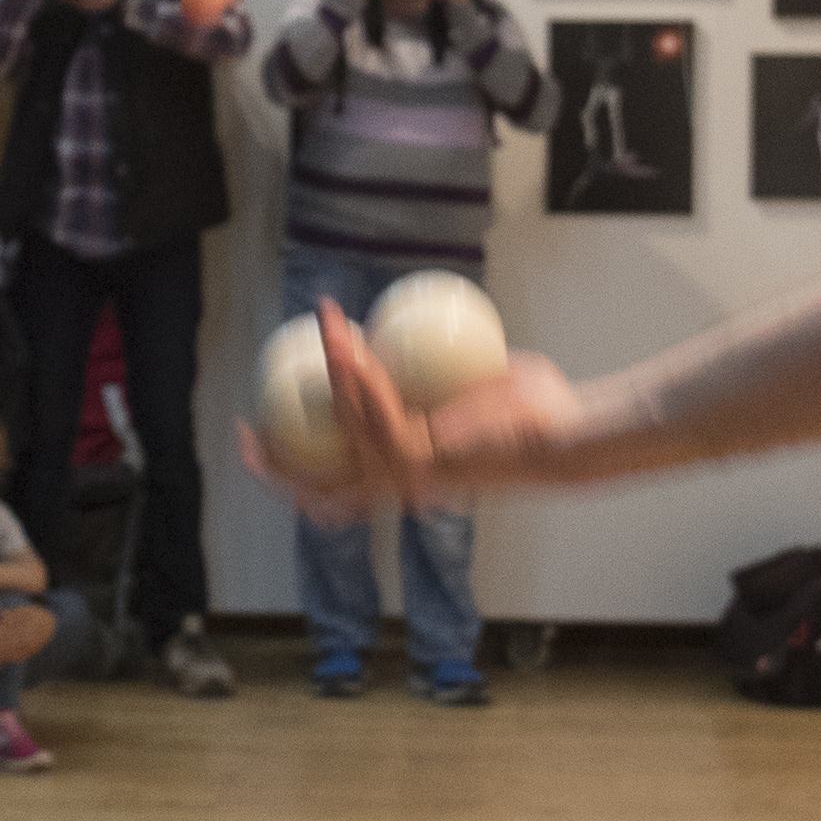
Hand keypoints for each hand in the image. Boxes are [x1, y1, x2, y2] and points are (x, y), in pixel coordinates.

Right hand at [265, 293, 588, 518]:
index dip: (290, 474)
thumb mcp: (475, 383)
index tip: (263, 438)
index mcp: (407, 475)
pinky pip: (379, 419)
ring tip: (330, 328)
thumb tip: (412, 333)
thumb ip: (438, 371)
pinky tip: (355, 347)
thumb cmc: (537, 410)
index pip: (336, 486)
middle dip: (274, 469)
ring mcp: (412, 478)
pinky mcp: (426, 462)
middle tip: (250, 429)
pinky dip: (363, 382)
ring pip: (348, 431)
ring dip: (333, 374)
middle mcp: (403, 486)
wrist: (570, 433)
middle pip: (317, 492)